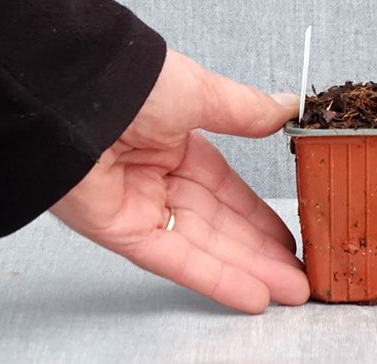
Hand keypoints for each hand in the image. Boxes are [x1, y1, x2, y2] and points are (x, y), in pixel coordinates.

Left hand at [50, 48, 307, 313]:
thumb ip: (246, 111)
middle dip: (262, 251)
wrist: (76, 94)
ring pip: (206, 246)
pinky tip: (252, 293)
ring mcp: (141, 206)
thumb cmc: (136, 83)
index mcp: (179, 143)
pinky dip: (215, 278)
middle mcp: (161, 178)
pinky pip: (176, 260)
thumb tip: (287, 107)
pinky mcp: (121, 231)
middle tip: (300, 274)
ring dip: (249, 271)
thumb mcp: (203, 93)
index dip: (259, 214)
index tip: (288, 234)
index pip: (227, 189)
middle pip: (221, 224)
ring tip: (291, 290)